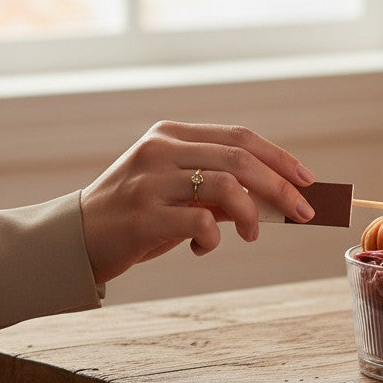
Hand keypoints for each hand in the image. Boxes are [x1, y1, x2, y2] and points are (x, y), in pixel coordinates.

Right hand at [80, 121, 316, 284]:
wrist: (74, 241)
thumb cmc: (137, 216)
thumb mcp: (179, 194)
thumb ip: (223, 191)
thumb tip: (281, 199)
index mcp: (171, 135)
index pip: (240, 137)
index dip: (279, 158)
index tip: (308, 180)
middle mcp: (159, 150)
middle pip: (240, 159)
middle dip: (281, 187)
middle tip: (304, 212)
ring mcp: (149, 181)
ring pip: (226, 186)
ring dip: (252, 214)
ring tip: (251, 234)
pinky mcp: (142, 215)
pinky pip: (201, 221)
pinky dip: (213, 238)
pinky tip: (202, 247)